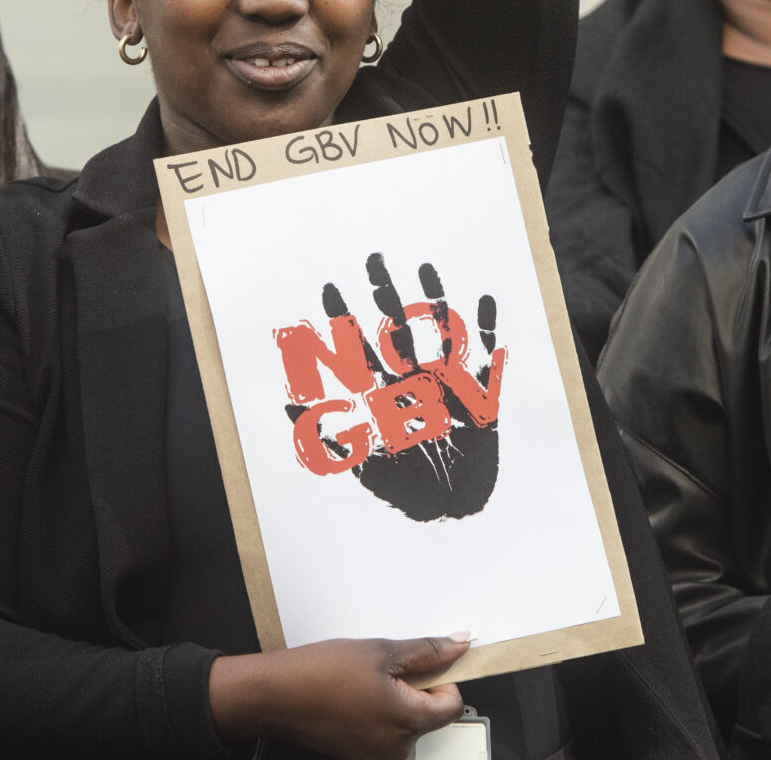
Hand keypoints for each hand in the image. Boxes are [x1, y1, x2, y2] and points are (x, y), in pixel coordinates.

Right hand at [209, 635, 469, 758]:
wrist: (274, 694)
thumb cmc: (319, 674)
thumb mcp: (381, 651)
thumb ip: (428, 650)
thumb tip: (459, 645)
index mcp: (408, 723)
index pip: (452, 705)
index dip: (442, 679)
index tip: (423, 664)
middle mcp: (396, 749)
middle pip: (428, 715)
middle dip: (413, 689)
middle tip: (381, 671)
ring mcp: (375, 755)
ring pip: (404, 722)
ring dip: (393, 700)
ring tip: (362, 684)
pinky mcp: (358, 754)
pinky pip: (383, 731)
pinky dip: (376, 712)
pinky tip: (352, 696)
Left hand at [279, 253, 503, 520]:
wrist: (452, 512)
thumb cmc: (407, 493)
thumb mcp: (359, 466)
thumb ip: (324, 439)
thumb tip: (286, 405)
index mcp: (384, 396)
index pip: (358, 349)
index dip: (343, 319)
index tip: (328, 286)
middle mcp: (412, 382)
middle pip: (396, 328)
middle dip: (383, 293)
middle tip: (372, 258)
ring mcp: (446, 385)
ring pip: (437, 332)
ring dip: (433, 301)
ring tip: (425, 267)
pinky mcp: (479, 396)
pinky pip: (484, 355)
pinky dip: (485, 328)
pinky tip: (484, 298)